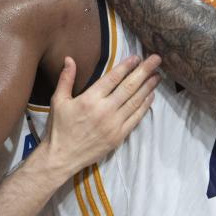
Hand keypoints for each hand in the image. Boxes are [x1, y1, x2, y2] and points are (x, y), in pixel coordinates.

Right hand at [42, 54, 160, 175]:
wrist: (61, 158)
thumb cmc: (59, 128)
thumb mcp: (58, 101)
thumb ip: (66, 79)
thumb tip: (69, 59)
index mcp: (90, 99)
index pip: (113, 78)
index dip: (127, 66)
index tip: (137, 57)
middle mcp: (105, 110)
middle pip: (129, 87)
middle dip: (144, 71)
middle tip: (156, 59)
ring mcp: (114, 124)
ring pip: (135, 101)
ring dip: (148, 87)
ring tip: (157, 75)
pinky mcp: (119, 136)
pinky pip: (136, 118)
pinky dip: (145, 106)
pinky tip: (151, 96)